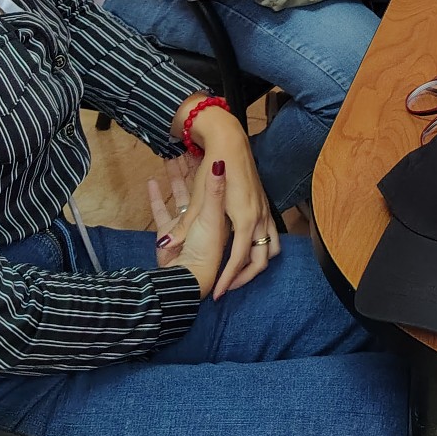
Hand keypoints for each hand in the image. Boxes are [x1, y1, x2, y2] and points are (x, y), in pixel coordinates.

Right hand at [150, 162, 229, 296]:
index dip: (216, 169)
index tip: (214, 149)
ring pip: (180, 195)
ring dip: (174, 178)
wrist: (182, 275)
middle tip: (186, 147)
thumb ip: (213, 190)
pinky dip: (156, 196)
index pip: (218, 186)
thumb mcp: (211, 214)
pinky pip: (162, 210)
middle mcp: (206, 218)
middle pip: (199, 188)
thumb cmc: (205, 245)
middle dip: (192, 169)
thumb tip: (218, 163)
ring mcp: (186, 226)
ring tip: (169, 156)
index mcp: (222, 214)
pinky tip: (151, 180)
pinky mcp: (168, 233)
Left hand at [184, 103, 275, 292]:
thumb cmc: (212, 169)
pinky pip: (270, 233)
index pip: (240, 261)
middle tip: (228, 286)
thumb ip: (182, 227)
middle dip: (245, 277)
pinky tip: (247, 243)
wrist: (229, 140)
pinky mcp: (264, 204)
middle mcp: (258, 218)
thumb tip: (165, 246)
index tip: (217, 294)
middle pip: (262, 260)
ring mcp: (264, 211)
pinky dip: (261, 244)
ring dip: (257, 261)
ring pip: (272, 247)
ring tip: (239, 270)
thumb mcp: (196, 200)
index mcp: (244, 221)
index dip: (228, 280)